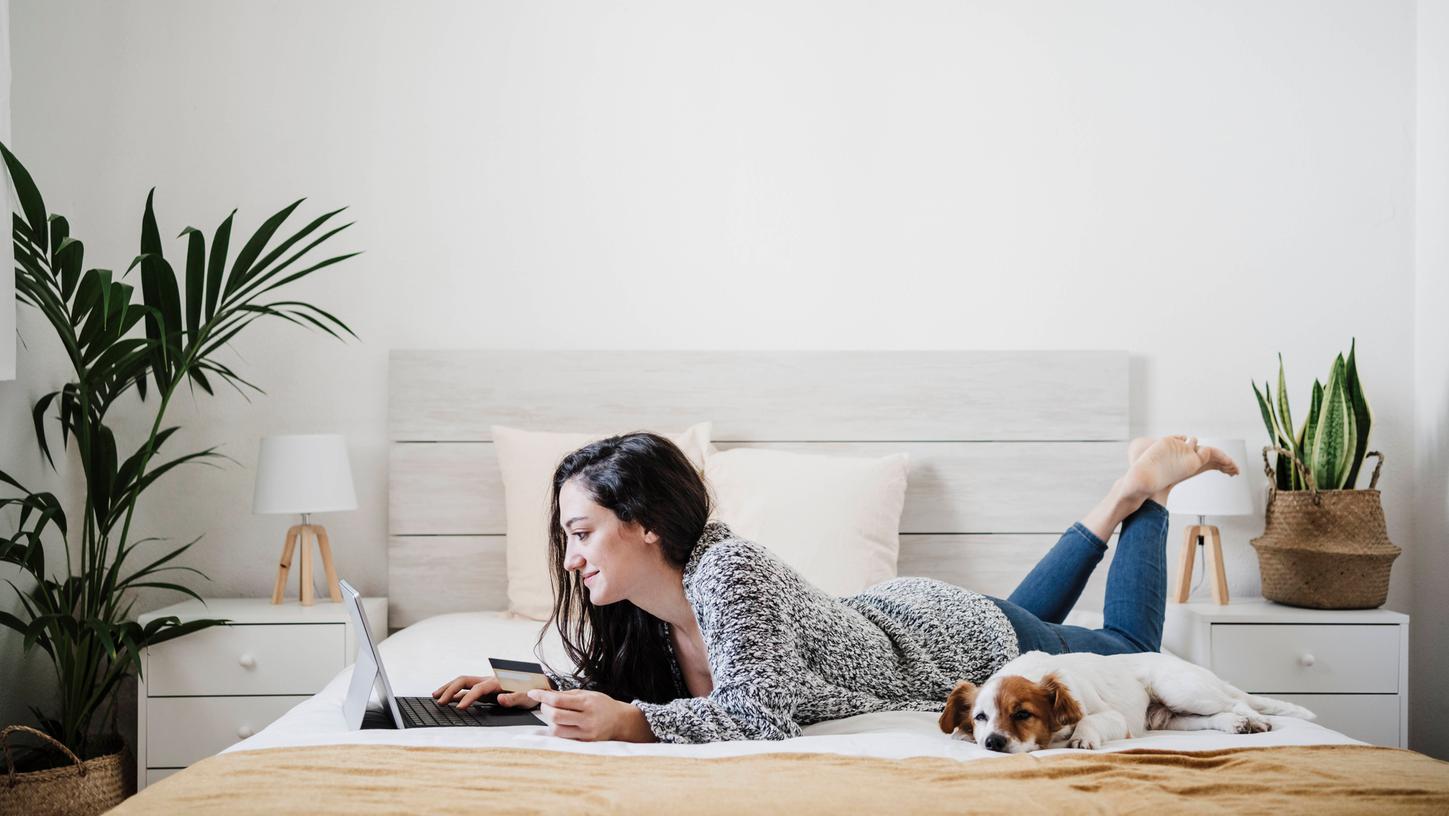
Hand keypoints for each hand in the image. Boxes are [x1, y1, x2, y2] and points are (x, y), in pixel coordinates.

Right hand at [431, 675, 538, 709]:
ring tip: (435, 696)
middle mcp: (489, 680)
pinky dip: (455, 693)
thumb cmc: (533, 690)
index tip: (459, 708)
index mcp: (498, 682)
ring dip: (449, 688)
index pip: (478, 689)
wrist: (538, 684)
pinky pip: (467, 689)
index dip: (468, 698)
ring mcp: (485, 684)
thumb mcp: (528, 696)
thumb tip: (500, 698)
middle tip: (439, 701)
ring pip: (463, 682)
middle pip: (464, 680)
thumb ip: (514, 697)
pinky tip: (447, 699)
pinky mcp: (485, 689)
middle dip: (450, 689)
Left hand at [527, 689, 655, 741]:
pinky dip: (558, 730)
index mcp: (587, 702)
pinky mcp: (584, 743)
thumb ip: (567, 695)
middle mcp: (587, 718)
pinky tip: (560, 724)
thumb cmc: (602, 705)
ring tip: (553, 715)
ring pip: (557, 730)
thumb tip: (546, 694)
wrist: (620, 721)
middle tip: (545, 704)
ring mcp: (586, 733)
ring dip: (549, 721)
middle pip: (555, 716)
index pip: (558, 700)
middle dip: (544, 709)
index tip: (532, 693)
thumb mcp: (587, 694)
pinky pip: (564, 738)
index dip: (542, 696)